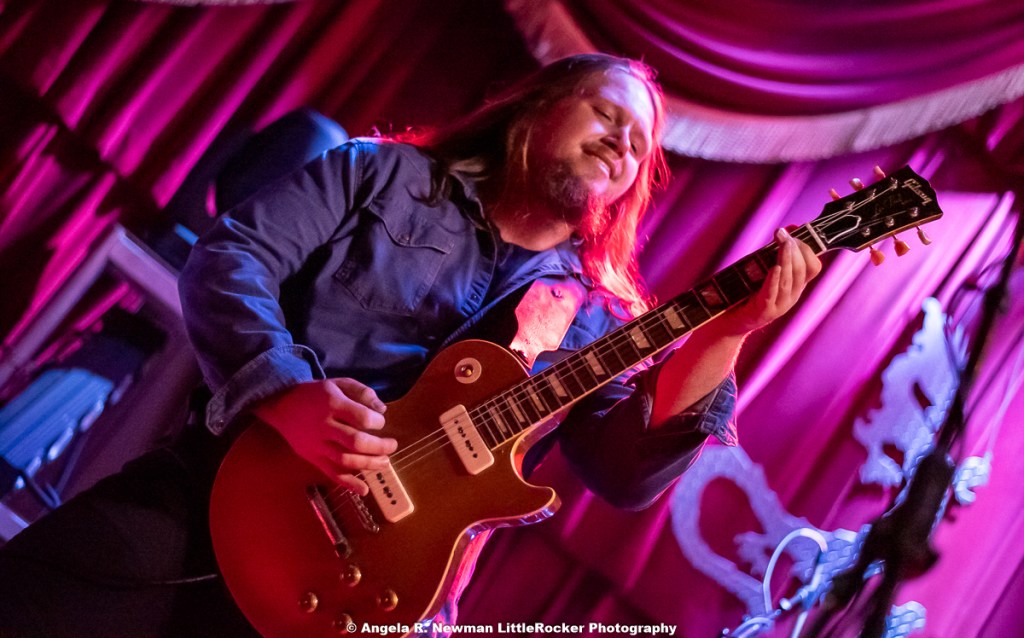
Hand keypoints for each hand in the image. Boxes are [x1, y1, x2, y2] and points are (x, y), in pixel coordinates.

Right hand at [251, 378, 396, 494]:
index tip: (380, 422)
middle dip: (379, 447)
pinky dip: (348, 483)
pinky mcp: (312, 458)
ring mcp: (317, 445)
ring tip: (385, 463)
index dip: (377, 422)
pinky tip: (364, 489)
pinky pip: (331, 473)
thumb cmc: (315, 394)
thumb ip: (361, 392)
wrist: (281, 406)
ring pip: (345, 460)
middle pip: (355, 442)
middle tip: (392, 446)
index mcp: (332, 404)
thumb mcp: (338, 383)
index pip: (362, 417)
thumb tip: (382, 409)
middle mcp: (325, 426)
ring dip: (369, 464)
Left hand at [718, 227, 821, 334]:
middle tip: (784, 235)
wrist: (728, 322)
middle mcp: (791, 297)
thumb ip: (775, 253)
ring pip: (788, 280)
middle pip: (801, 271)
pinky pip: (771, 294)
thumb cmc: (746, 293)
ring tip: (783, 243)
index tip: (795, 233)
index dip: (807, 249)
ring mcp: (778, 306)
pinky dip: (774, 280)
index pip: (812, 268)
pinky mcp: (763, 312)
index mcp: (795, 287)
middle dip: (795, 249)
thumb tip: (790, 227)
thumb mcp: (763, 270)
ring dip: (786, 259)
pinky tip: (774, 267)